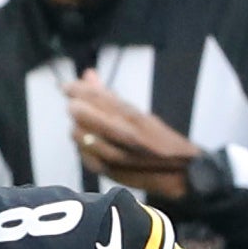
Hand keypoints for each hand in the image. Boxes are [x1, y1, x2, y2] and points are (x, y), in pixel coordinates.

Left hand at [64, 70, 199, 198]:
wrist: (180, 174)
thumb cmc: (159, 141)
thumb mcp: (140, 114)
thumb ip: (110, 97)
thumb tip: (88, 74)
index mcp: (132, 116)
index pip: (97, 97)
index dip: (77, 90)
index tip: (67, 87)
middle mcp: (123, 134)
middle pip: (85, 114)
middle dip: (76, 108)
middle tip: (74, 106)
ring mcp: (115, 155)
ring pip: (81, 136)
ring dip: (78, 129)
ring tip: (82, 127)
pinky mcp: (109, 172)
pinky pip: (85, 156)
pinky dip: (83, 148)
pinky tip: (87, 145)